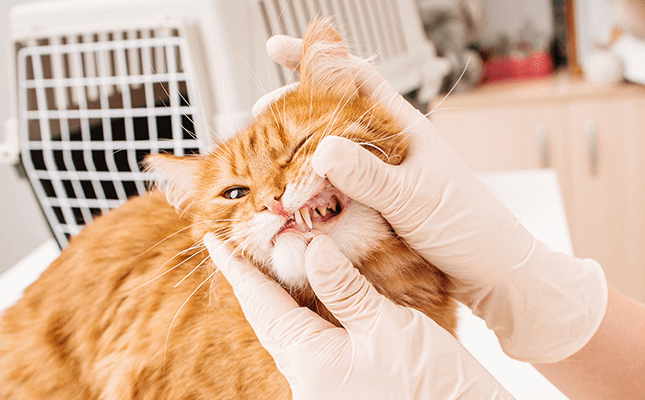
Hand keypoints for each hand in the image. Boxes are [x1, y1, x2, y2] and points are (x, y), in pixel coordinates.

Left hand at [204, 233, 513, 399]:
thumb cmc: (430, 387)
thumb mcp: (387, 326)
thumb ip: (344, 288)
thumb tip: (312, 249)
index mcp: (308, 360)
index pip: (261, 303)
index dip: (237, 269)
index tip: (214, 242)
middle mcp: (307, 376)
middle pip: (272, 317)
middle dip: (258, 279)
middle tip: (249, 241)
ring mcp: (324, 384)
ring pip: (293, 328)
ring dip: (285, 293)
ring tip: (279, 258)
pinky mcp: (345, 385)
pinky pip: (316, 341)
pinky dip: (313, 310)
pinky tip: (321, 291)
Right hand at [259, 35, 607, 362]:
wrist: (493, 272)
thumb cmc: (470, 227)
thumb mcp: (415, 199)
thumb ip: (369, 176)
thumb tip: (322, 149)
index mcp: (404, 129)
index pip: (357, 78)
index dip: (318, 58)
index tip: (277, 48)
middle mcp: (391, 148)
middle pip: (333, 115)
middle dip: (295, 112)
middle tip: (260, 117)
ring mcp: (383, 177)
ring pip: (332, 155)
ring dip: (300, 156)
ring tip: (270, 163)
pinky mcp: (379, 206)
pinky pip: (338, 191)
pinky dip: (315, 191)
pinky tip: (297, 200)